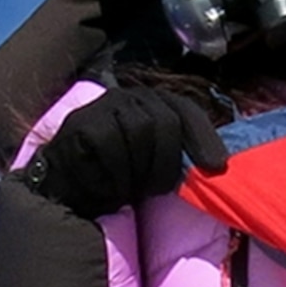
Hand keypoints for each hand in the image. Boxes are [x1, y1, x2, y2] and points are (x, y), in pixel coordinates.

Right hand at [24, 85, 228, 216]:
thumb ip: (178, 153)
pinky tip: (109, 186)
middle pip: (165, 122)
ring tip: (128, 188)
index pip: (185, 110)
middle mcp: (131, 96)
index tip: (215, 166)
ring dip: (138, 171)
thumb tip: (217, 164)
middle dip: (166, 162)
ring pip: (140, 131)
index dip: (203, 137)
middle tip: (157, 189)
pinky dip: (116, 173)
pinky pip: (112, 144)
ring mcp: (105, 105)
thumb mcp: (154, 165)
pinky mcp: (83, 121)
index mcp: (154, 103)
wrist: (68, 188)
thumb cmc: (118, 178)